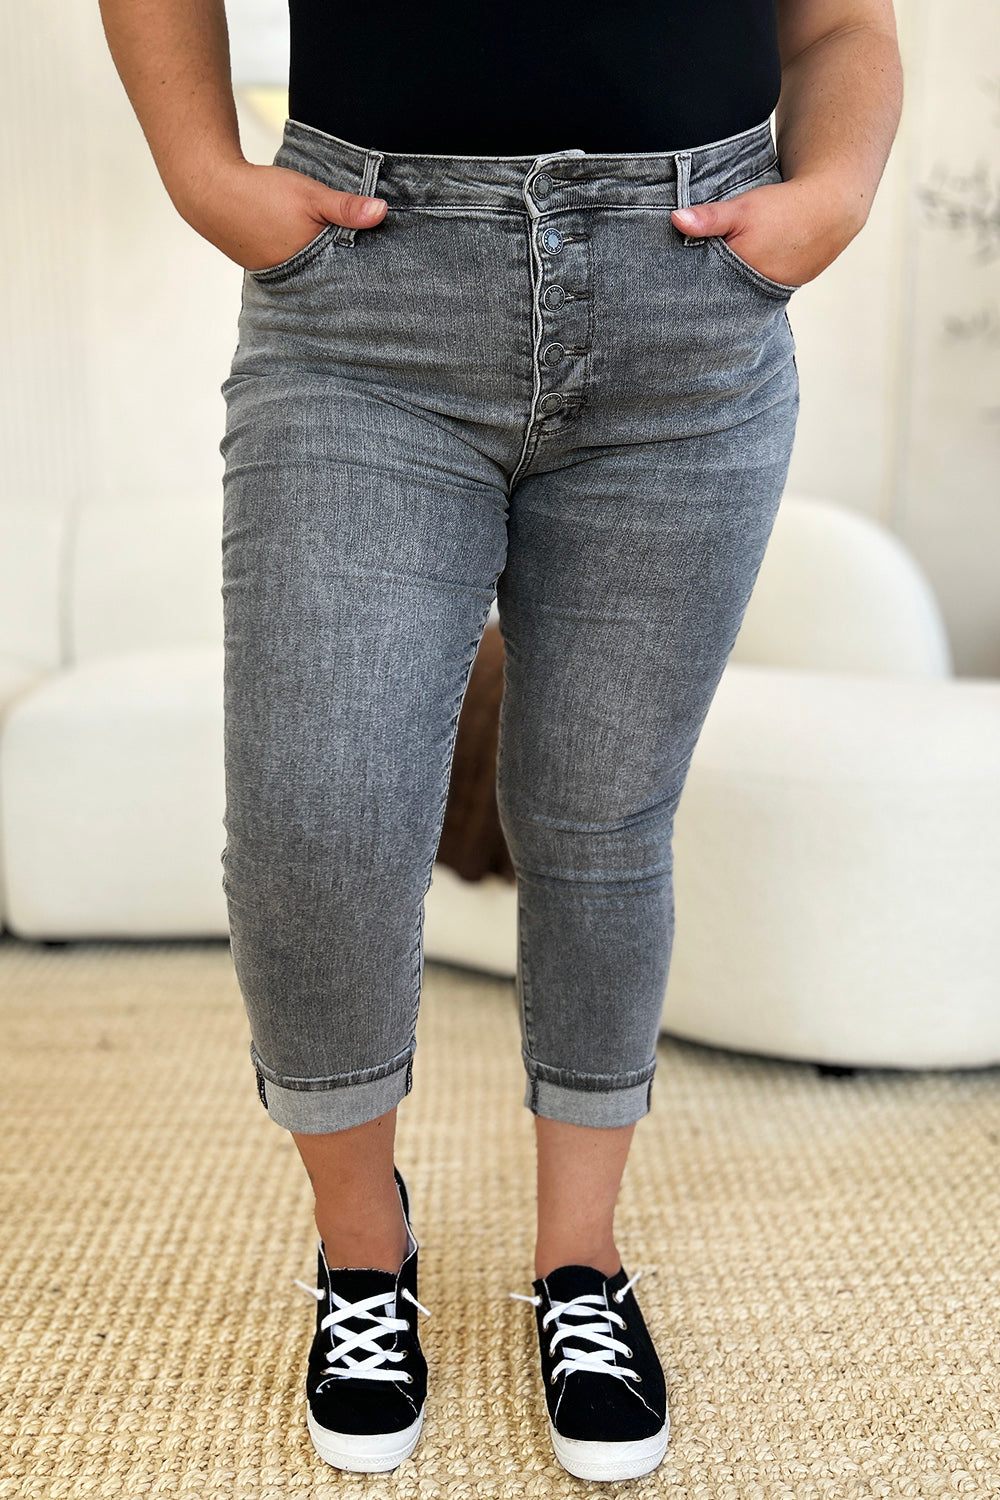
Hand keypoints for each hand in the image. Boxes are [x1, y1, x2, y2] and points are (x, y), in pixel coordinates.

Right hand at [175, 158, 386, 271]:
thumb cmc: (263, 193)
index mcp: (311, 266)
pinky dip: (310, 266)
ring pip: (316, 278)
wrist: (211, 192)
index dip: (367, 276)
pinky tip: (319, 261)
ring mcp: (281, 277)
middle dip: (351, 279)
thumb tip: (382, 211)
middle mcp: (297, 279)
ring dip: (330, 272)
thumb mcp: (311, 195)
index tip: (389, 279)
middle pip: (333, 282)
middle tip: (380, 287)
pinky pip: (299, 272)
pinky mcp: (270, 270)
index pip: (349, 278)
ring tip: (354, 276)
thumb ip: (346, 207)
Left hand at [670, 175, 862, 288]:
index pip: (702, 288)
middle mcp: (754, 291)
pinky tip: (735, 282)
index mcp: (739, 274)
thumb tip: (676, 220)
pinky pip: (753, 294)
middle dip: (703, 292)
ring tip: (708, 288)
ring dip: (724, 291)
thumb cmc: (783, 208)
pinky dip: (743, 288)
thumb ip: (709, 218)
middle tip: (680, 293)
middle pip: (719, 296)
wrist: (830, 209)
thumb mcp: (742, 208)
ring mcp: (769, 294)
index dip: (686, 285)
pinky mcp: (781, 291)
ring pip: (736, 297)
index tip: (670, 287)